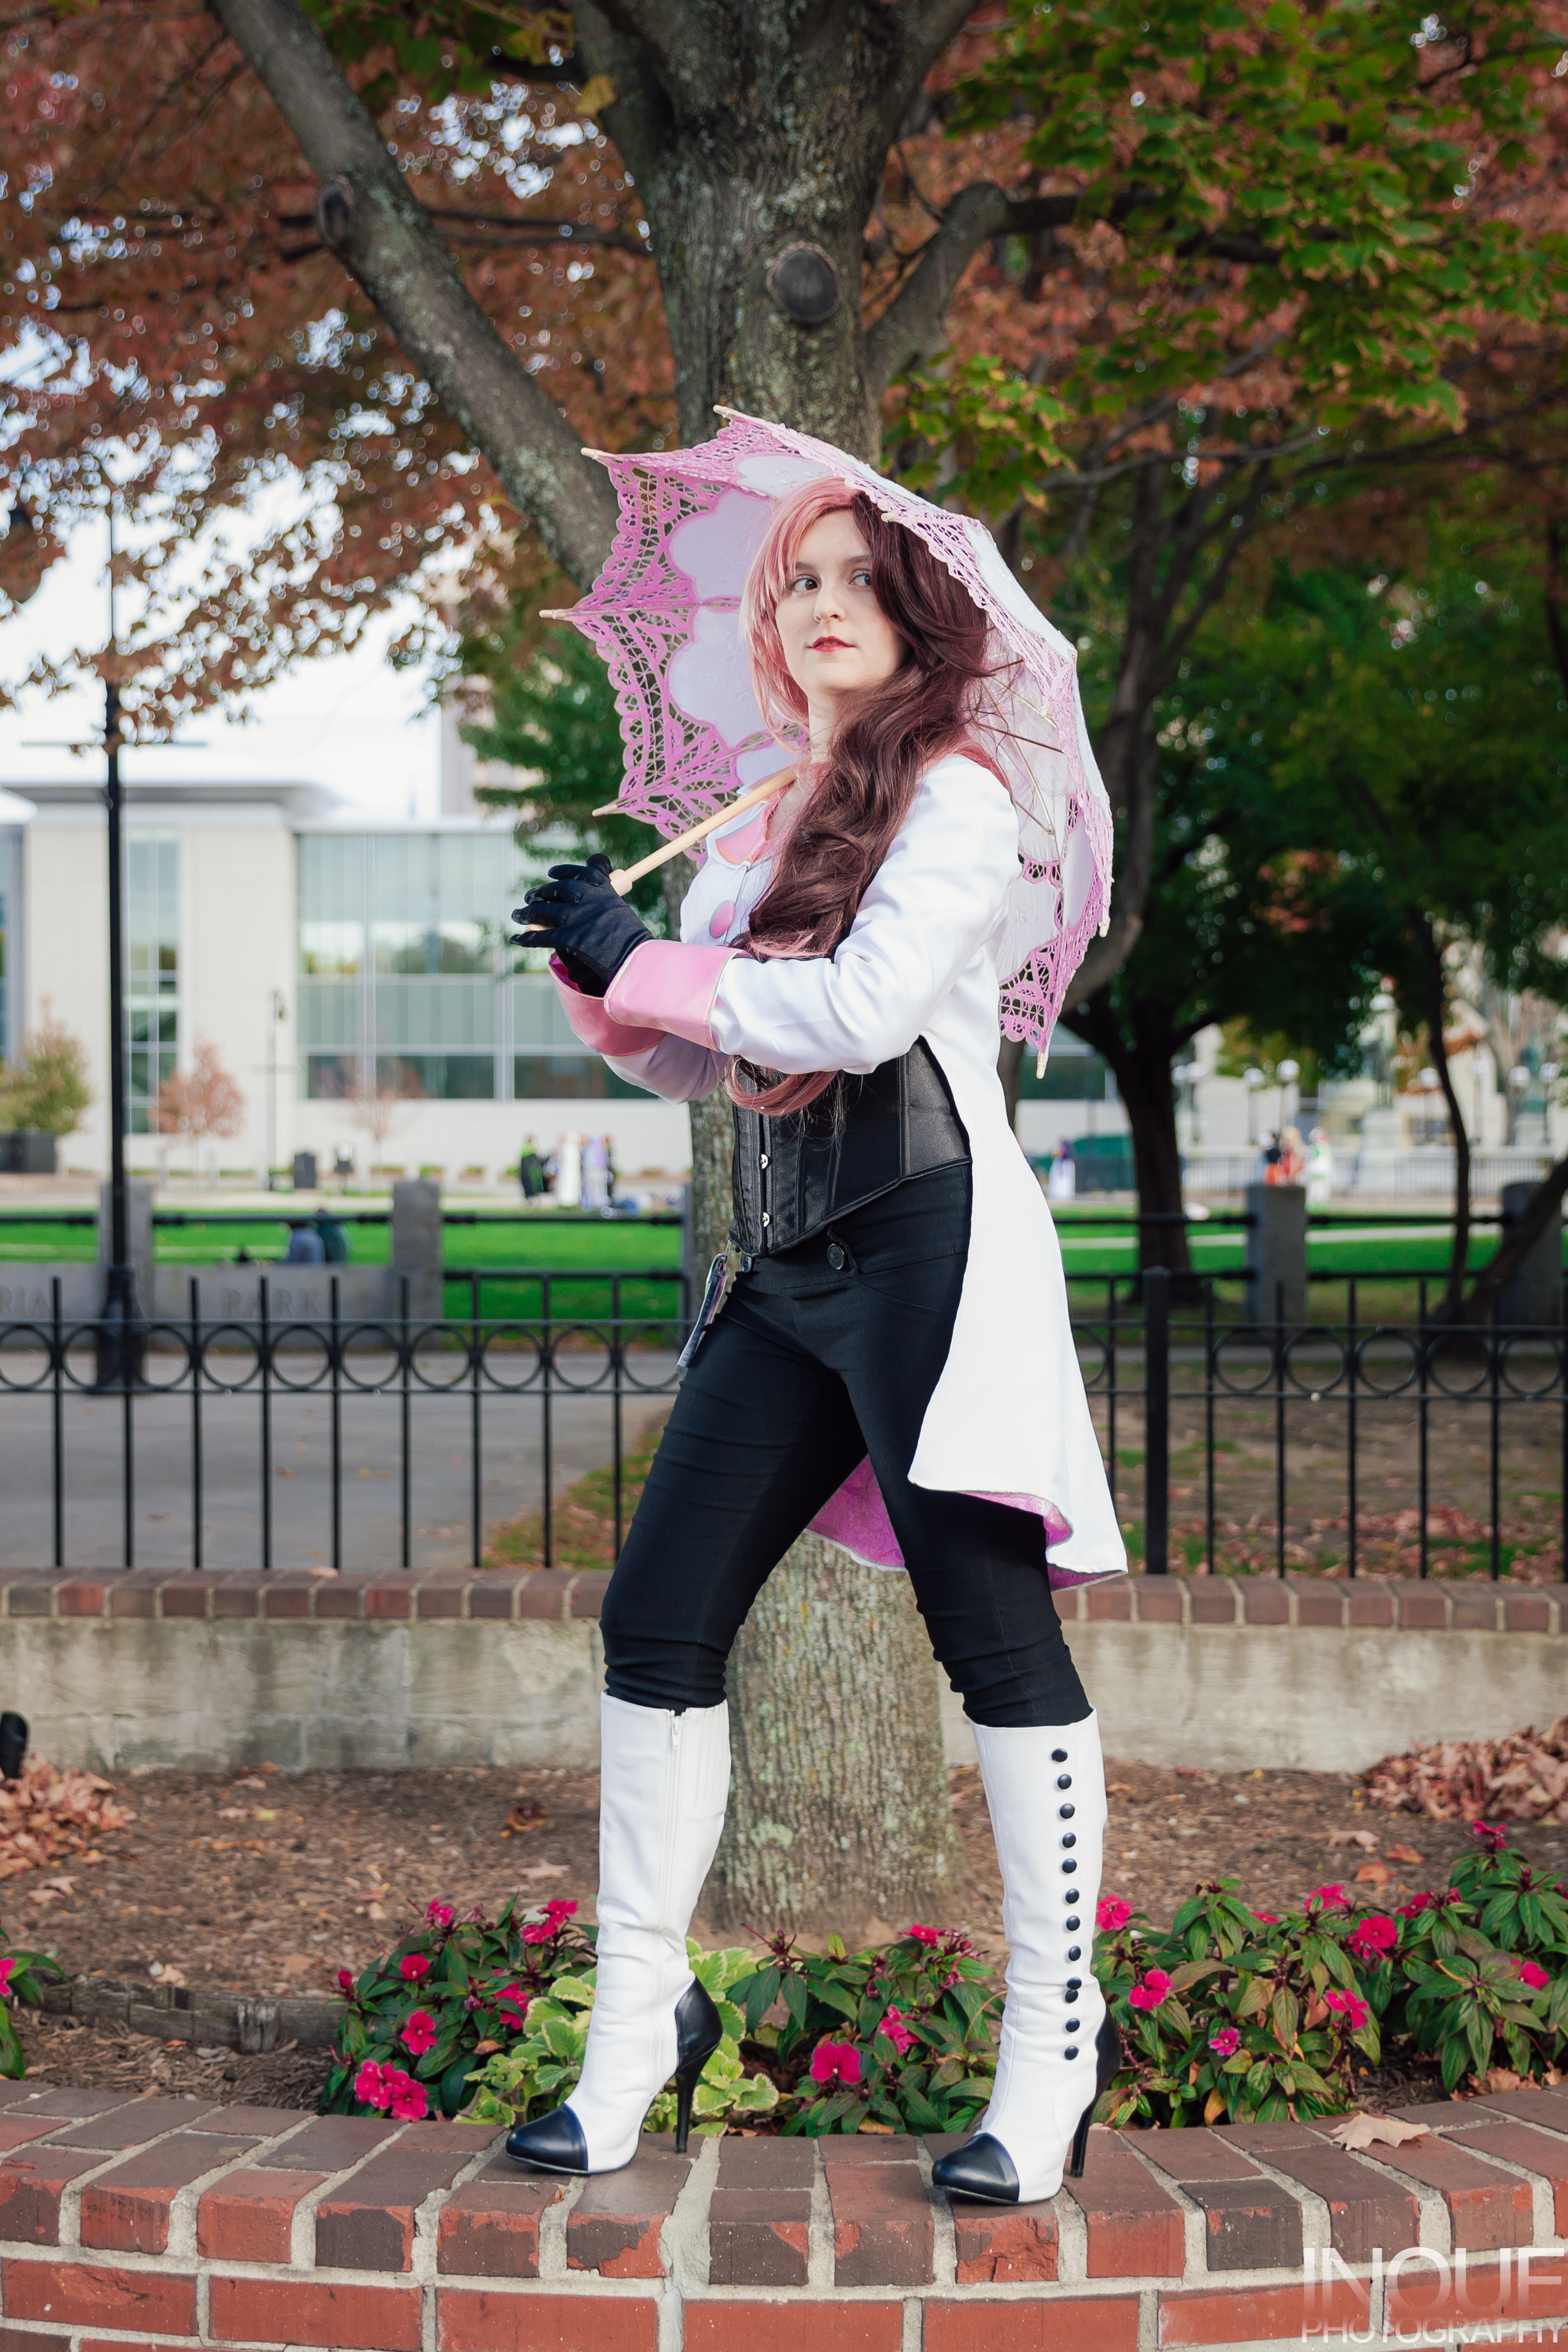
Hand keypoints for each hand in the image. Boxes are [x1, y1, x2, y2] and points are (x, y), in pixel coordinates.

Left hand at [510, 855, 652, 996]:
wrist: (636, 959)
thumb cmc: (632, 940)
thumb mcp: (621, 911)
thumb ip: (604, 902)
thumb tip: (582, 901)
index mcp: (604, 888)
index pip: (580, 872)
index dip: (562, 872)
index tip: (550, 873)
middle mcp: (589, 897)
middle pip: (557, 890)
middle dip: (540, 892)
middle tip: (529, 897)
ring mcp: (578, 916)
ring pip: (544, 910)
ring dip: (527, 912)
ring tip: (518, 915)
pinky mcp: (570, 937)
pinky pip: (542, 936)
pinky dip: (527, 938)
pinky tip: (517, 939)